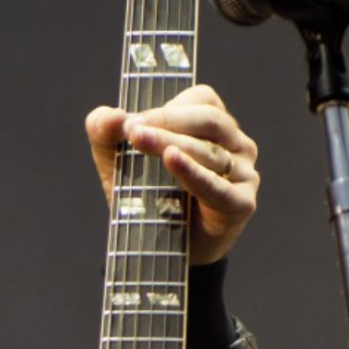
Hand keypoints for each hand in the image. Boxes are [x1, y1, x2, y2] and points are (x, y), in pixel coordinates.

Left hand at [85, 85, 259, 265]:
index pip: (201, 100)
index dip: (166, 107)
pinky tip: (172, 160)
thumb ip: (104, 133)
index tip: (131, 122)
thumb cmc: (144, 195)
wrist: (158, 248)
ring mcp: (243, 173)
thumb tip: (109, 115)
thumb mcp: (116, 161)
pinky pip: (218, 186)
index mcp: (213, 124)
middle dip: (166, 122)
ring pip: (209, 151)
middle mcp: (235, 144)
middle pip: (206, 121)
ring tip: (139, 141)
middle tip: (131, 129)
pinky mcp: (241, 202)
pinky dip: (193, 173)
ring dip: (170, 144)